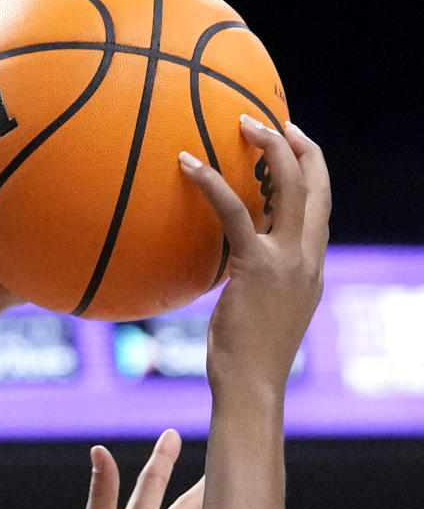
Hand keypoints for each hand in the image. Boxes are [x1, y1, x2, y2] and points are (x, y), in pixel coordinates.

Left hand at [181, 118, 330, 396]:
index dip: (313, 171)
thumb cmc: (245, 363)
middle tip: (271, 121)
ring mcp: (288, 260)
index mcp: (312, 268)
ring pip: (292, 184)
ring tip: (242, 122)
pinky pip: (235, 212)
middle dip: (300, 144)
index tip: (294, 146)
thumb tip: (225, 272)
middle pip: (317, 185)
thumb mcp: (258, 315)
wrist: (252, 387)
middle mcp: (309, 258)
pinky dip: (212, 183)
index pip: (321, 209)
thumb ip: (254, 286)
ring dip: (271, 145)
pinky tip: (188, 165)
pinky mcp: (257, 266)